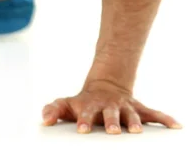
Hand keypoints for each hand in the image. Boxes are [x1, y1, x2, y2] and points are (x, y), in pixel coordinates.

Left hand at [41, 80, 182, 133]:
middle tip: (112, 131)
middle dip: (111, 123)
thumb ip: (52, 110)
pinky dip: (165, 119)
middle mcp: (109, 107)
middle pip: (110, 115)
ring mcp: (125, 108)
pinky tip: (176, 126)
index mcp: (91, 107)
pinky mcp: (139, 109)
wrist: (105, 87)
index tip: (81, 130)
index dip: (83, 121)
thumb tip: (44, 120)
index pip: (86, 114)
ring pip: (132, 115)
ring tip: (137, 132)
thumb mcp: (65, 104)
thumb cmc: (83, 102)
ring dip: (135, 123)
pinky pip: (154, 114)